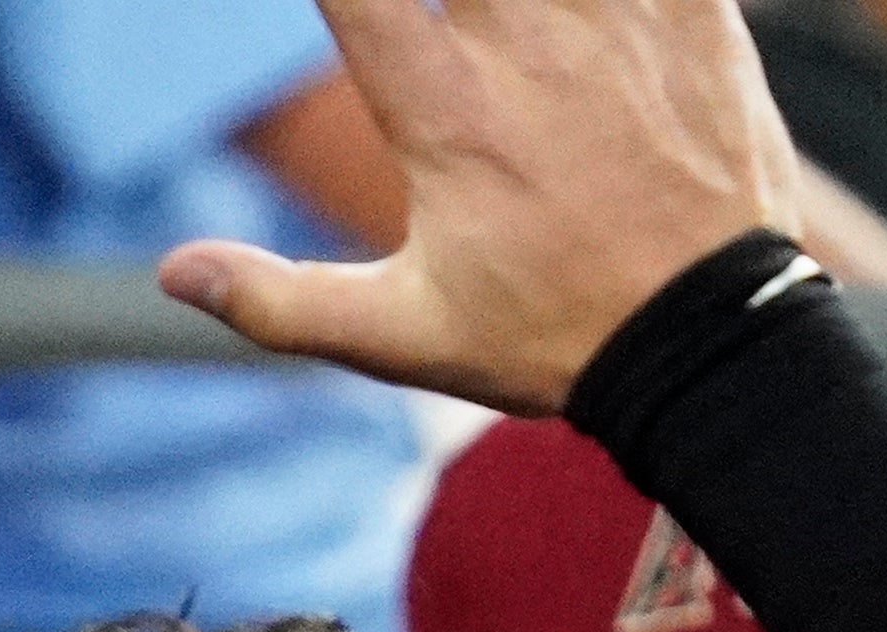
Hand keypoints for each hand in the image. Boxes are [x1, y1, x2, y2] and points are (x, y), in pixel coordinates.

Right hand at [154, 0, 802, 414]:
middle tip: (434, 13)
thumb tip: (175, 276)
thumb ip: (278, 302)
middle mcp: (521, 42)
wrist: (712, 343)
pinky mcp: (695, 10)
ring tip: (497, 13)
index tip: (341, 2)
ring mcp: (614, 18)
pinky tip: (573, 7)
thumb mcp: (402, 336)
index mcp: (440, 109)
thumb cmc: (552, 337)